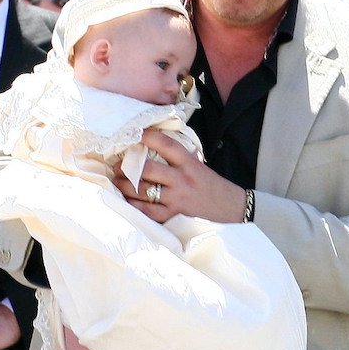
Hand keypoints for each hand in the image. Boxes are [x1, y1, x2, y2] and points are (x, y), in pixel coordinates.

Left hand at [113, 130, 244, 223]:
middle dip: (127, 167)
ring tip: (118, 181)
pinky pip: (147, 211)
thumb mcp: (200, 166)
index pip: (167, 145)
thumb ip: (180, 158)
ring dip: (125, 186)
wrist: (232, 209)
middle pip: (148, 170)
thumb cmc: (213, 186)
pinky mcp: (174, 215)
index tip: (136, 133)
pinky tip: (127, 201)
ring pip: (143, 191)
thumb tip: (155, 145)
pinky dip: (134, 206)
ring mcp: (177, 199)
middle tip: (116, 165)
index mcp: (190, 164)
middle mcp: (182, 180)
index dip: (149, 137)